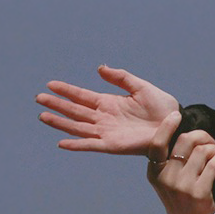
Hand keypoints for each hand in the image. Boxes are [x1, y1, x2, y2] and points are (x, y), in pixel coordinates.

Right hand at [37, 65, 177, 154]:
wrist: (175, 125)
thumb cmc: (162, 107)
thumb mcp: (139, 86)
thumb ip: (120, 78)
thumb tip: (100, 68)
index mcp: (109, 103)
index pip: (82, 96)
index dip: (66, 90)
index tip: (50, 84)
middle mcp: (104, 118)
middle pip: (75, 111)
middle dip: (57, 105)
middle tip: (39, 98)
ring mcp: (106, 132)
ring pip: (78, 127)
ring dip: (60, 122)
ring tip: (43, 116)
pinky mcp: (112, 145)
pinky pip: (91, 145)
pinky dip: (77, 144)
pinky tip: (62, 142)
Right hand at [146, 110, 214, 213]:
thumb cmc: (180, 198)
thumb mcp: (167, 179)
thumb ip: (170, 159)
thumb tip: (187, 132)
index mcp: (155, 172)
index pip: (157, 144)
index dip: (166, 126)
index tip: (176, 116)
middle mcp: (166, 178)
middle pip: (185, 141)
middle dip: (201, 136)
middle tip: (209, 141)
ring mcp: (182, 186)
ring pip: (201, 151)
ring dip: (213, 148)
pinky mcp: (199, 192)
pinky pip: (213, 164)